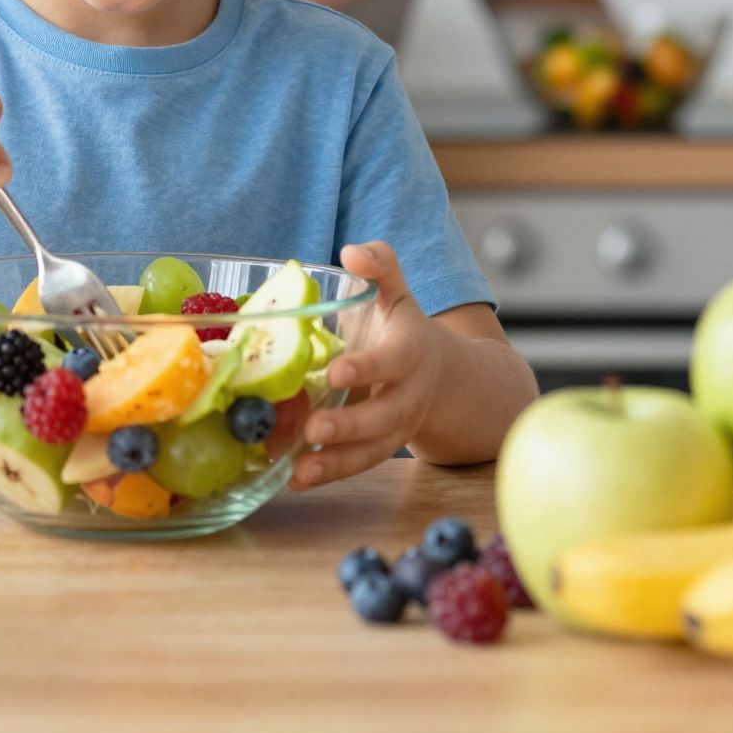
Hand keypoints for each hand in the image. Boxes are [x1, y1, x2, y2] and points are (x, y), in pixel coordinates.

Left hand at [290, 242, 444, 490]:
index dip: (368, 367)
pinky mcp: (376, 448)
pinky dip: (328, 475)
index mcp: (411, 351)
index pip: (394, 360)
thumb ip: (380, 264)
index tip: (336, 371)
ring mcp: (395, 427)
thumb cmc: (400, 325)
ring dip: (336, 463)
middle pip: (384, 416)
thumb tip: (352, 251)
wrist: (437, 374)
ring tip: (300, 471)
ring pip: (372, 451)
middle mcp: (407, 394)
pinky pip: (356, 466)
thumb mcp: (396, 289)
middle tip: (313, 429)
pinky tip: (295, 480)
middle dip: (350, 426)